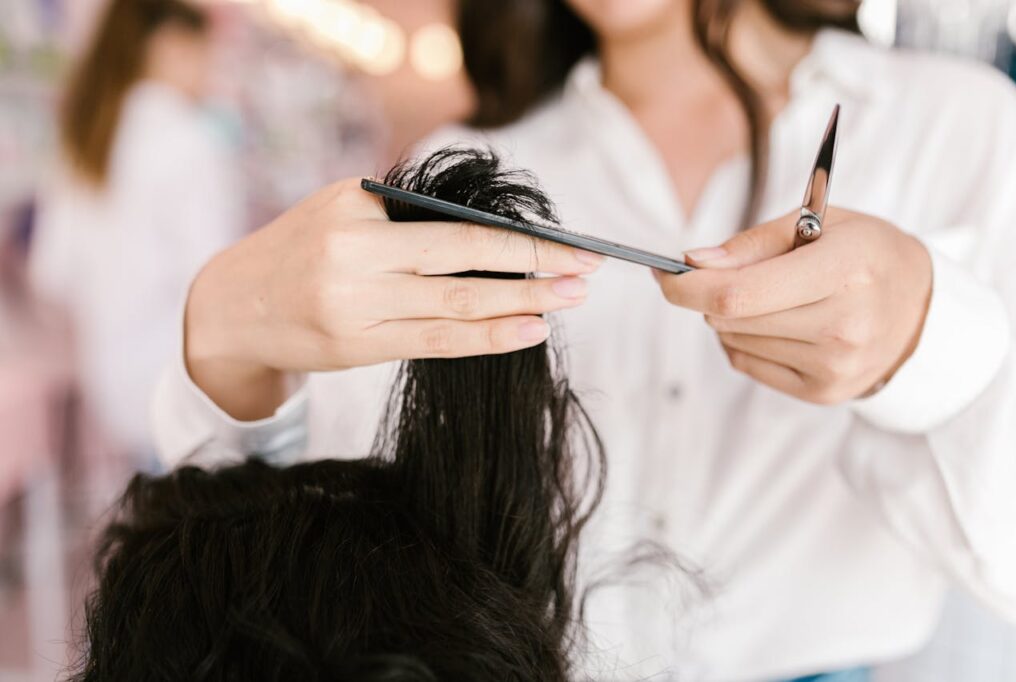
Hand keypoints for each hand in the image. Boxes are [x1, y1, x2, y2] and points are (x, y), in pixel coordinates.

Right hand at [186, 178, 604, 418]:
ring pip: (456, 308)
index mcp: (357, 213)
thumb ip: (405, 213)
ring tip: (568, 303)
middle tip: (590, 273)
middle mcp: (356, 259)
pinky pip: (435, 343)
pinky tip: (526, 333)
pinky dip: (486, 338)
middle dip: (536, 270)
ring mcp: (357, 308)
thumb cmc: (298, 248)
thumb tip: (493, 229)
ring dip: (521, 306)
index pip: (457, 227)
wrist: (231, 307)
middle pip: (465, 265)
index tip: (570, 244)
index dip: (520, 240)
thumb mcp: (341, 209)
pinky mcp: (359, 346)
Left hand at [654, 208, 932, 403]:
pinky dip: (744, 340)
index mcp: (846, 271)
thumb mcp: (820, 223)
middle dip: (707, 295)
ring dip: (729, 317)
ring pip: (733, 341)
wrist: (924, 309)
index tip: (663, 275)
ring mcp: (835, 367)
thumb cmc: (866, 254)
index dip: (687, 287)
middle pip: (729, 319)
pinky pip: (747, 364)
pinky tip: (777, 323)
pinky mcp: (823, 393)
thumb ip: (753, 242)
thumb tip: (694, 263)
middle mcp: (844, 326)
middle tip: (720, 273)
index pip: (738, 293)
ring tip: (770, 297)